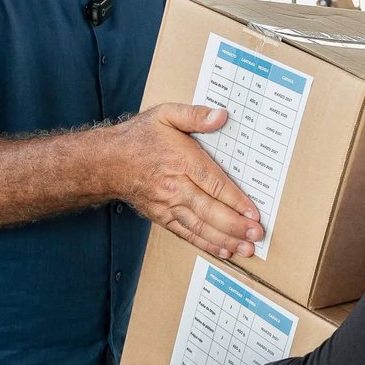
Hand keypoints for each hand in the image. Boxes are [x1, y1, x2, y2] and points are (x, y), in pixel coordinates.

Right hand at [111, 104, 262, 258]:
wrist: (107, 162)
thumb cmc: (140, 137)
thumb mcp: (166, 115)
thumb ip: (195, 115)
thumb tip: (221, 116)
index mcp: (181, 161)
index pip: (214, 184)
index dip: (236, 200)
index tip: (253, 212)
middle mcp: (175, 187)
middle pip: (209, 210)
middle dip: (235, 225)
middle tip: (257, 234)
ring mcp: (167, 205)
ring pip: (200, 226)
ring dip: (224, 239)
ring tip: (246, 248)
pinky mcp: (161, 217)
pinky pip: (186, 233)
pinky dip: (205, 244)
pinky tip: (223, 250)